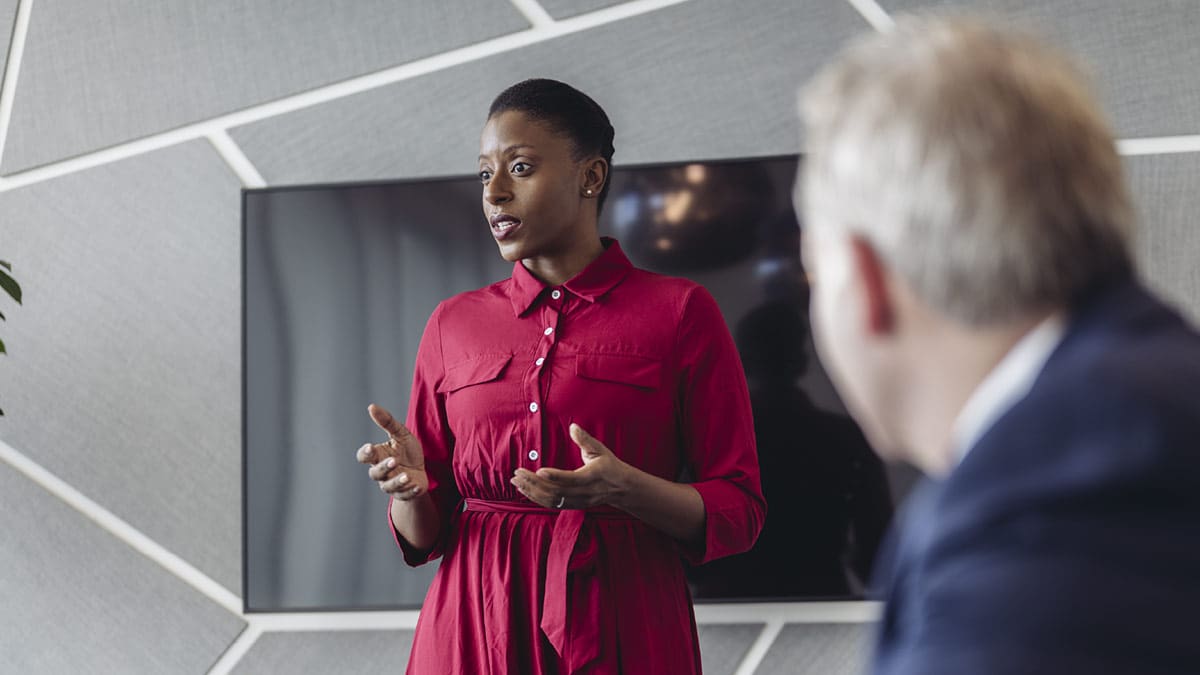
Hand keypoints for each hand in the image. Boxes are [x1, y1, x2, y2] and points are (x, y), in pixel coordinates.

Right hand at [356, 403, 428, 500]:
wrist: (421, 471)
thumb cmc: (407, 452)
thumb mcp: (401, 434)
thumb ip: (387, 421)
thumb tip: (372, 406)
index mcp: (378, 456)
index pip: (364, 456)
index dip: (365, 453)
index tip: (371, 447)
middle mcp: (382, 472)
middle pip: (375, 473)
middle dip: (383, 467)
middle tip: (394, 460)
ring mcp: (392, 484)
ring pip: (389, 486)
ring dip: (397, 481)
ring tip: (407, 476)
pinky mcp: (405, 493)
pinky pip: (405, 495)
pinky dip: (410, 491)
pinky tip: (416, 485)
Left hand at [511, 423, 631, 508]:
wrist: (621, 488)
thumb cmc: (609, 466)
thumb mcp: (600, 450)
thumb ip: (585, 439)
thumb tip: (573, 426)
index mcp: (592, 477)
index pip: (571, 479)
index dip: (555, 476)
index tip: (539, 470)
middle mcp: (583, 492)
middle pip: (556, 492)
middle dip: (534, 483)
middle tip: (517, 473)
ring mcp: (577, 501)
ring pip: (551, 500)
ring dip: (532, 492)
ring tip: (516, 481)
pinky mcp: (572, 505)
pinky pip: (552, 504)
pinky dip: (536, 498)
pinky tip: (525, 490)